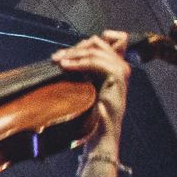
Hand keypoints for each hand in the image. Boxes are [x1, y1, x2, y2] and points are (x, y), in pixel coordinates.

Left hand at [53, 29, 131, 154]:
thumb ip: (80, 73)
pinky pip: (97, 63)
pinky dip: (80, 62)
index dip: (82, 44)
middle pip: (97, 43)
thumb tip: (61, 58)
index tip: (63, 55)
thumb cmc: (90, 115)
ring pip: (96, 50)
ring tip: (58, 61)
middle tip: (56, 58)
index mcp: (113, 66)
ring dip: (74, 53)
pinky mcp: (117, 79)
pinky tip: (66, 67)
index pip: (101, 42)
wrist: (100, 135)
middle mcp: (120, 67)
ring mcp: (121, 72)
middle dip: (74, 48)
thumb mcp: (84, 88)